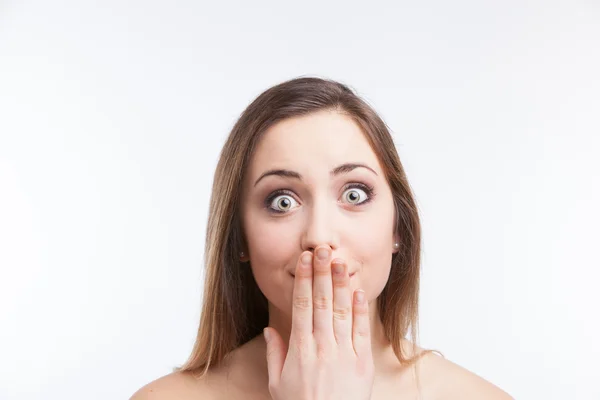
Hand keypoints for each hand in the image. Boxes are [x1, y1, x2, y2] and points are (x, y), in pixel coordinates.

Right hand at [263, 246, 374, 399]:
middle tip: (321, 250)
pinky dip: (359, 310)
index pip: (302, 306)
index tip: (304, 260)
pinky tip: (358, 292)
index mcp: (300, 349)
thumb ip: (274, 354)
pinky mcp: (362, 362)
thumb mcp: (277, 384)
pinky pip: (360, 331)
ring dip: (340, 284)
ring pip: (342, 311)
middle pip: (322, 302)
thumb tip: (270, 329)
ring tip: (339, 261)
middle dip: (321, 273)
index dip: (304, 280)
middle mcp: (322, 347)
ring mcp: (344, 353)